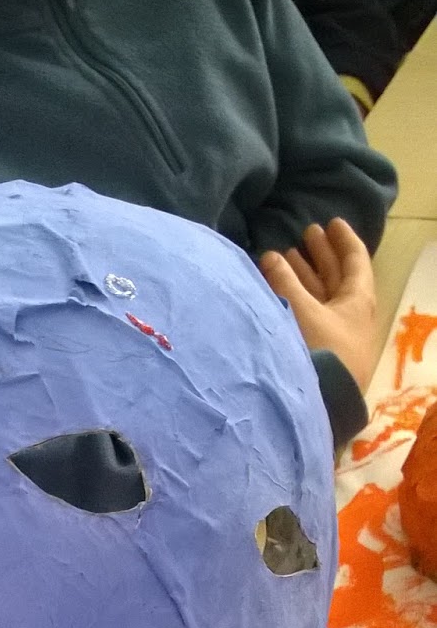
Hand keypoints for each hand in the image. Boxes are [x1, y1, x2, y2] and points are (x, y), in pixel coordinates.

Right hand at [259, 218, 377, 393]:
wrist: (318, 405)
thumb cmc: (316, 352)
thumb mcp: (300, 311)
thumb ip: (283, 281)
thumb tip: (270, 256)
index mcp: (358, 301)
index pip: (355, 261)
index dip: (343, 239)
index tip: (331, 222)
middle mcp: (350, 316)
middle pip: (338, 278)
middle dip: (321, 255)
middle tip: (306, 234)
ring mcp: (335, 335)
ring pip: (322, 297)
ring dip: (305, 276)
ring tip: (285, 258)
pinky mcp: (319, 351)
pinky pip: (310, 315)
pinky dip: (296, 299)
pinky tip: (278, 292)